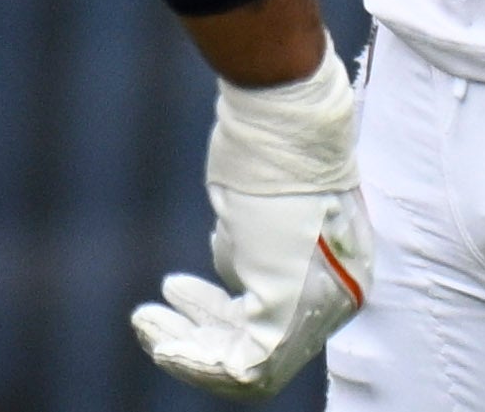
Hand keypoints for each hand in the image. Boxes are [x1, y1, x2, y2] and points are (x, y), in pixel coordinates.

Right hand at [130, 58, 372, 399]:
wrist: (282, 116)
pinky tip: (155, 330)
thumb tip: (233, 276)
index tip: (175, 293)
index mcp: (339, 275)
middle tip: (150, 318)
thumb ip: (252, 255)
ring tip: (145, 322)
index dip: (218, 320)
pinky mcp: (290, 309)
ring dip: (188, 354)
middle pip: (264, 352)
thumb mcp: (257, 214)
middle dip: (198, 341)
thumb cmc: (268, 149)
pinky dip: (192, 358)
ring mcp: (317, 308)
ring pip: (250, 367)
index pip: (280, 326)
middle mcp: (338, 300)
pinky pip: (243, 365)